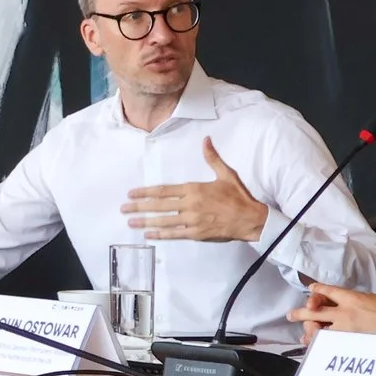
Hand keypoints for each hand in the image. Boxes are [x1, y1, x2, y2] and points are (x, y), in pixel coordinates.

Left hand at [122, 139, 268, 242]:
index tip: (131, 193)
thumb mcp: (226, 174)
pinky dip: (160, 235)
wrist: (252, 219)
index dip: (145, 192)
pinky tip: (149, 235)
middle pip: (159, 206)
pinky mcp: (197, 234)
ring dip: (145, 222)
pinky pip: (174, 234)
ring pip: (164, 221)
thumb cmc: (239, 197)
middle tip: (123, 209)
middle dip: (139, 207)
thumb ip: (212, 158)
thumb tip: (206, 140)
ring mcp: (192, 221)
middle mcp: (190, 205)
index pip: (163, 191)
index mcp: (194, 189)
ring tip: (130, 222)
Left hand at [290, 282, 375, 340]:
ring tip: (303, 335)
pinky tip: (314, 348)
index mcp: (352, 298)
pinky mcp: (351, 344)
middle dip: (302, 312)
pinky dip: (320, 346)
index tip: (311, 290)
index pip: (328, 291)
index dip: (318, 290)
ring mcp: (346, 330)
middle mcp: (344, 313)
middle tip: (292, 315)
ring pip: (319, 330)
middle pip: (315, 311)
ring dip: (309, 331)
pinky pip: (330, 345)